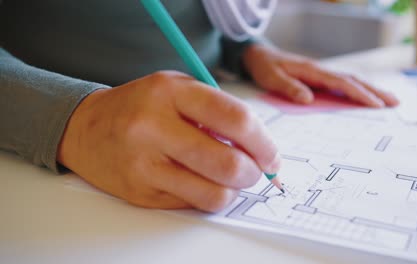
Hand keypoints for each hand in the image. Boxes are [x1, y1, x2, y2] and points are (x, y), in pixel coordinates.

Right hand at [57, 71, 280, 211]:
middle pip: (227, 163)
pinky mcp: (140, 192)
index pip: (235, 120)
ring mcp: (144, 163)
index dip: (264, 143)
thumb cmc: (142, 106)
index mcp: (171, 92)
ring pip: (213, 194)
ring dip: (232, 191)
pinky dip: (206, 196)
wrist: (86, 128)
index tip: (272, 156)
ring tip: (227, 178)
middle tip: (253, 171)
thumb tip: (259, 148)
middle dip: (253, 173)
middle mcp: (154, 127)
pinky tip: (198, 181)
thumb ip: (218, 111)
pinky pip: (191, 204)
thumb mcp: (178, 89)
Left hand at [243, 45, 398, 106]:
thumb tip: (308, 99)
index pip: (341, 83)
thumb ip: (289, 88)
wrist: (260, 57)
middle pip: (353, 80)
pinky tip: (367, 98)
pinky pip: (343, 84)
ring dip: (371, 90)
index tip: (375, 104)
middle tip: (395, 102)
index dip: (359, 94)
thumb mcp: (272, 79)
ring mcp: (322, 74)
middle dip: (375, 91)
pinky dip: (358, 90)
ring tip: (389, 100)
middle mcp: (321, 71)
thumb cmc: (265, 68)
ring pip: (351, 81)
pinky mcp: (320, 78)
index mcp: (312, 71)